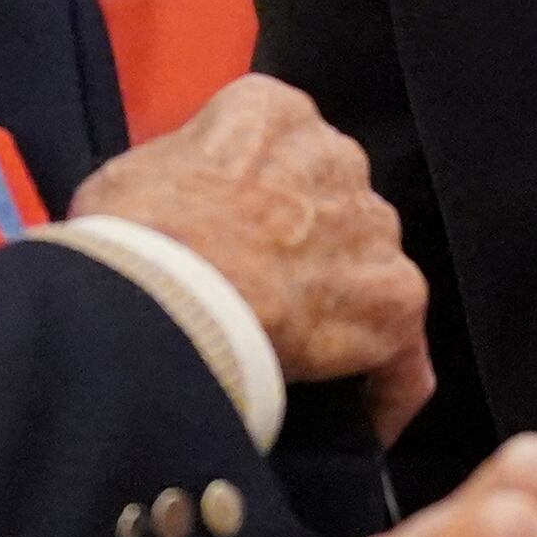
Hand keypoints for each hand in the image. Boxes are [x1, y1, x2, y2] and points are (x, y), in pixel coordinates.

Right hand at [75, 74, 425, 384]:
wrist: (165, 296)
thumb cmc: (135, 235)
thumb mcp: (134, 174)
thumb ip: (181, 176)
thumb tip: (176, 211)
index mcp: (273, 114)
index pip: (279, 145)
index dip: (257, 196)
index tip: (237, 236)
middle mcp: (337, 158)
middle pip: (333, 205)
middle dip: (308, 248)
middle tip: (261, 298)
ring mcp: (372, 231)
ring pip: (370, 269)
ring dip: (342, 310)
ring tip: (301, 362)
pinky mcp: (393, 302)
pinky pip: (402, 354)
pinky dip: (385, 390)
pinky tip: (358, 422)